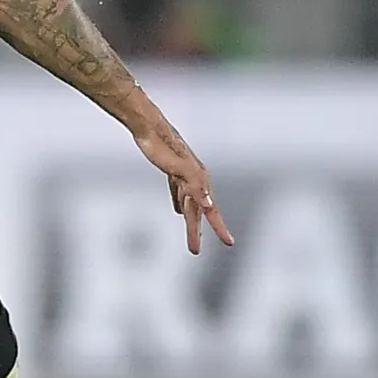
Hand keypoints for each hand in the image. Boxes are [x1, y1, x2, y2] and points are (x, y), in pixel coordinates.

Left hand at [135, 120, 235, 254]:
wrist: (147, 126)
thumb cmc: (162, 145)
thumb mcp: (179, 168)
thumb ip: (195, 186)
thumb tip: (209, 205)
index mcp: (199, 179)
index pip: (210, 209)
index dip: (219, 227)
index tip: (229, 243)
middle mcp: (195, 178)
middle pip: (197, 211)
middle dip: (196, 231)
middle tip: (194, 251)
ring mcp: (183, 174)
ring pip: (188, 202)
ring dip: (189, 219)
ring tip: (191, 236)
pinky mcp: (171, 170)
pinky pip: (178, 191)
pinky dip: (179, 201)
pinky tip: (177, 209)